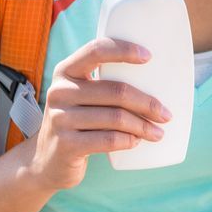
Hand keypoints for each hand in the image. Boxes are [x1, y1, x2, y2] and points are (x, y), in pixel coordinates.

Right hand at [26, 37, 172, 190]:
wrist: (46, 161)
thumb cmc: (77, 122)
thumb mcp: (82, 97)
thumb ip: (105, 84)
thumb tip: (157, 80)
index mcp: (66, 71)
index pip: (96, 50)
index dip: (124, 50)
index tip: (149, 57)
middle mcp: (60, 91)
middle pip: (116, 91)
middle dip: (148, 103)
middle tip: (166, 115)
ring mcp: (60, 118)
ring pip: (116, 117)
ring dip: (143, 126)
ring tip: (157, 132)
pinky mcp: (66, 144)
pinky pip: (108, 140)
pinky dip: (128, 140)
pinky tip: (136, 141)